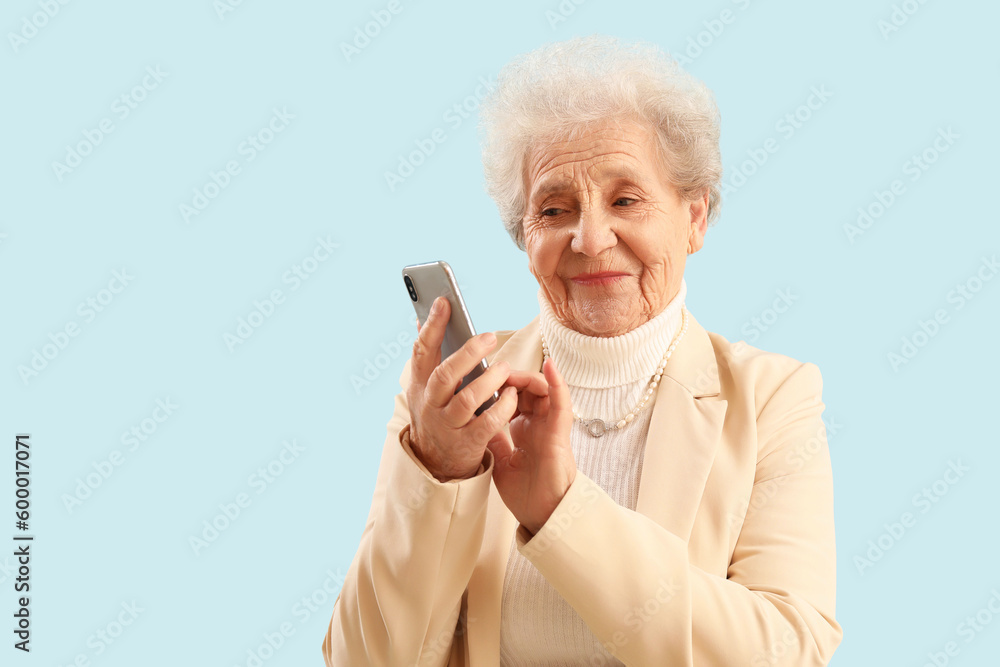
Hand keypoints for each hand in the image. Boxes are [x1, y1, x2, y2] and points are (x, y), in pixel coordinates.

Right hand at [406, 296, 518, 481]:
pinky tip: (512, 395)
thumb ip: (427, 356)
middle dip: (468, 353)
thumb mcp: (424, 387)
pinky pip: (487, 422)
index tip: (444, 302)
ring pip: (468, 399)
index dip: (432, 326)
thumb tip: (422, 317)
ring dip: (489, 380)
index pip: (422, 351)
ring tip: (505, 368)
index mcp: (419, 385)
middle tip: (490, 337)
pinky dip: (502, 407)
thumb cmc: (436, 414)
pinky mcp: (468, 442)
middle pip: (445, 374)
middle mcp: (431, 404)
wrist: (435, 462)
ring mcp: (448, 425)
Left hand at [487, 357, 575, 534]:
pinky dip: (557, 383)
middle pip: (528, 390)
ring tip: (510, 371)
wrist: (541, 516)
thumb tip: (479, 422)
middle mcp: (538, 425)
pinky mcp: (559, 433)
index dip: (501, 386)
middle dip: (511, 377)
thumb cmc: (525, 494)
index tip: (483, 378)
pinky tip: (549, 366)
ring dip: (527, 376)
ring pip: (544, 390)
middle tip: (494, 371)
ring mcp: (550, 427)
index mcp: (525, 431)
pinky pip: (561, 403)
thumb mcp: (500, 462)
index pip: (514, 398)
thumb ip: (495, 441)